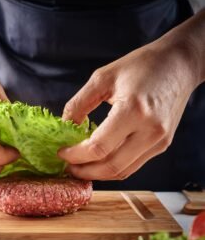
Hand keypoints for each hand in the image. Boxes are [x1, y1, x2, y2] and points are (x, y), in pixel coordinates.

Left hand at [58, 38, 198, 180]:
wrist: (178, 65)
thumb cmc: (141, 66)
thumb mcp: (103, 77)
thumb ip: (80, 103)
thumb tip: (66, 124)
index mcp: (133, 111)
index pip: (99, 147)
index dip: (75, 155)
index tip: (62, 153)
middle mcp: (150, 131)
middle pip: (111, 167)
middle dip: (84, 171)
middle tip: (68, 167)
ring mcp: (159, 141)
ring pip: (123, 171)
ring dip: (98, 174)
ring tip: (80, 166)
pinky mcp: (162, 144)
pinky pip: (133, 165)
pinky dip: (113, 167)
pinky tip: (100, 160)